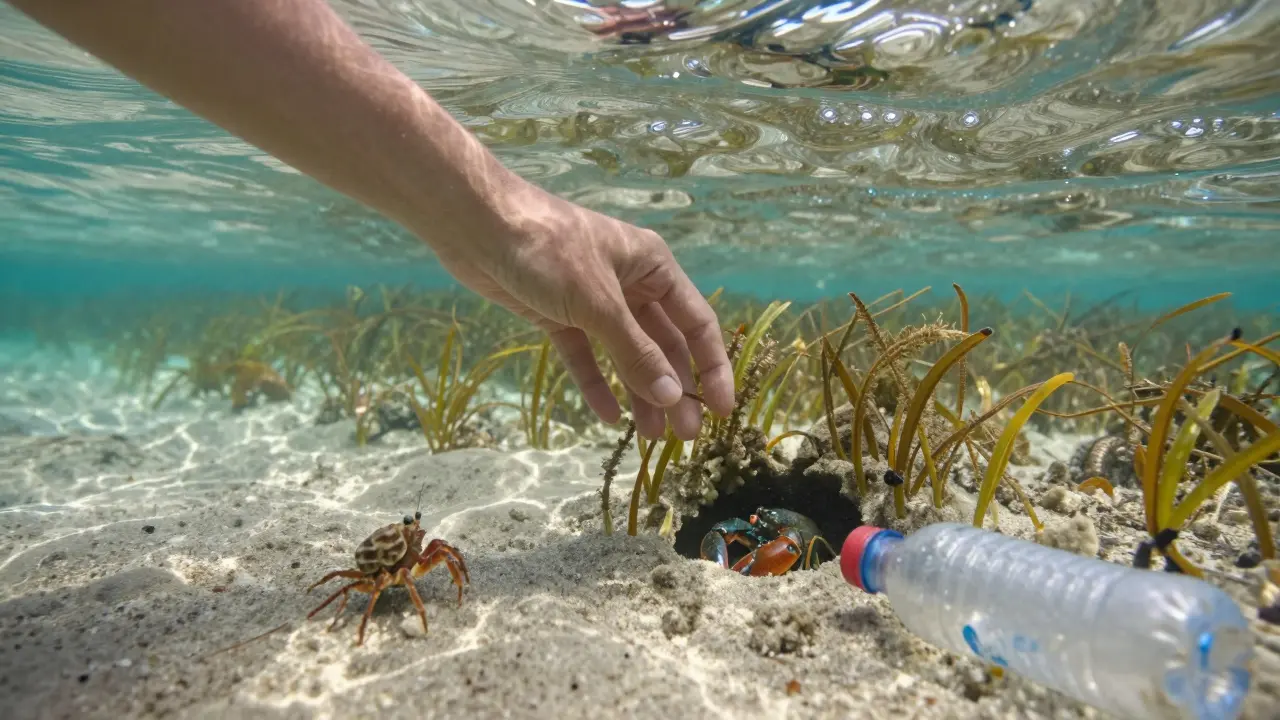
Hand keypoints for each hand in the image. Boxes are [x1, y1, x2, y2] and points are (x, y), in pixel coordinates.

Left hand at [425, 176, 735, 440]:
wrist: (477, 224)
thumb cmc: (548, 251)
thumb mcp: (598, 303)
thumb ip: (636, 352)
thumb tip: (673, 398)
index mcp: (653, 266)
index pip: (697, 323)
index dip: (713, 367)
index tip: (723, 411)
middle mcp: (630, 283)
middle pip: (663, 344)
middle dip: (675, 389)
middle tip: (684, 437)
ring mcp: (593, 300)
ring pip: (626, 354)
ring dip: (640, 392)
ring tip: (650, 437)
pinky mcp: (558, 314)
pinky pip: (585, 356)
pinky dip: (597, 384)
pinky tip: (608, 416)